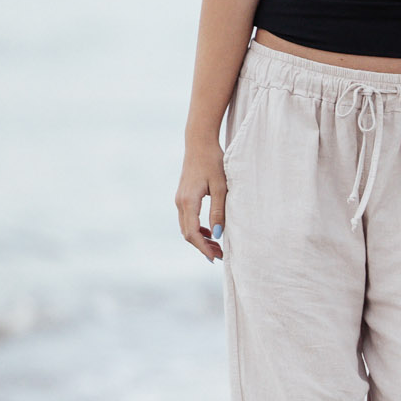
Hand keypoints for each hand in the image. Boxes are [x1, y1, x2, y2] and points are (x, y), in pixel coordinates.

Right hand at [176, 142, 227, 261]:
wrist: (199, 142)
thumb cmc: (213, 162)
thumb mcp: (221, 187)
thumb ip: (218, 211)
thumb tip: (218, 235)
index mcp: (188, 202)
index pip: (193, 233)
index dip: (203, 248)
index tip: (216, 258)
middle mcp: (180, 202)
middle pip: (188, 233)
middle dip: (203, 247)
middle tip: (220, 256)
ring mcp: (179, 199)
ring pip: (186, 227)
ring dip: (200, 239)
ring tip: (217, 247)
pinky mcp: (183, 196)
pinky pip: (187, 219)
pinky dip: (197, 229)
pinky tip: (210, 232)